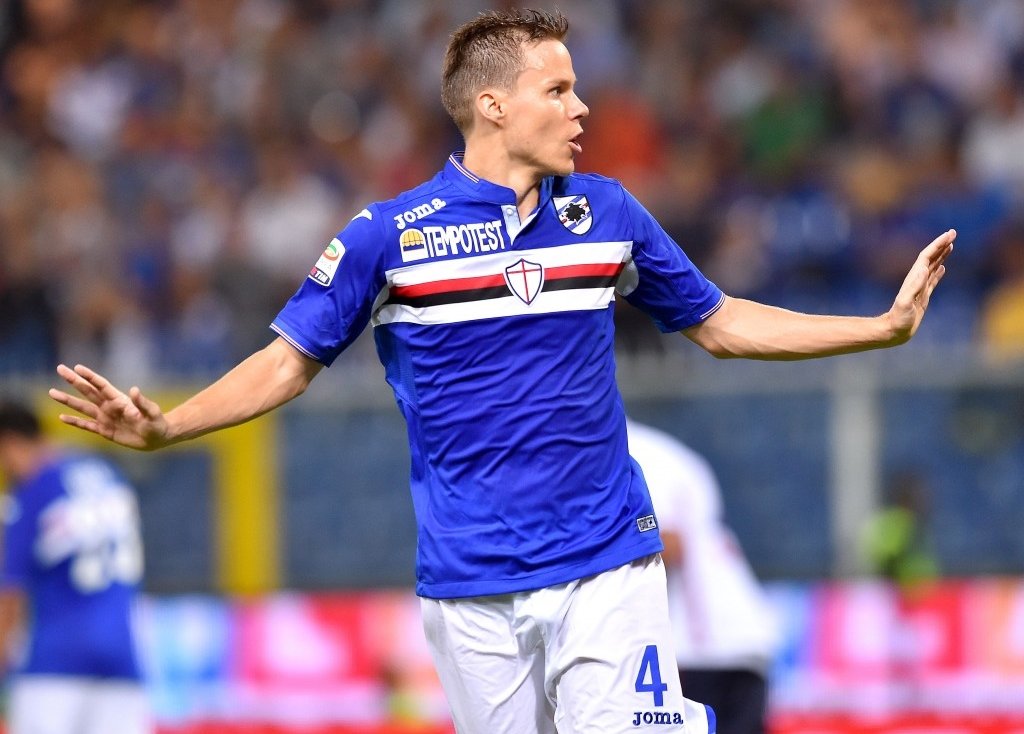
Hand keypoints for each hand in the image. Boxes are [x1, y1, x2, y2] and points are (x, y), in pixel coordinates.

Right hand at [49, 364, 170, 450]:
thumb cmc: (157, 423)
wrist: (157, 438)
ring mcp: (105, 418)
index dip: (89, 376)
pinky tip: (62, 417)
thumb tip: (134, 390)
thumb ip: (142, 402)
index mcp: (119, 400)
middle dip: (74, 380)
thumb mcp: (152, 412)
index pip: (101, 385)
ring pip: (82, 407)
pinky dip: (74, 422)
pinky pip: (86, 425)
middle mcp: (109, 406)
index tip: (77, 367)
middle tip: (60, 369)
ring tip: (52, 392)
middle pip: (87, 391)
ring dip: (67, 400)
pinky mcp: (104, 430)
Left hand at [886, 229, 954, 343]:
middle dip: (941, 244)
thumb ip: (914, 286)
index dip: (937, 244)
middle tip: (953, 232)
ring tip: (951, 245)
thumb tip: (924, 269)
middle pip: (931, 257)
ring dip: (942, 255)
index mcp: (914, 278)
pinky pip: (933, 280)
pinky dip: (939, 271)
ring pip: (933, 266)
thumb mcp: (906, 302)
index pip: (927, 256)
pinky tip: (943, 267)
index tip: (949, 234)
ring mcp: (921, 287)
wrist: (894, 330)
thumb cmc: (899, 318)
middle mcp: (917, 280)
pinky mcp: (923, 296)